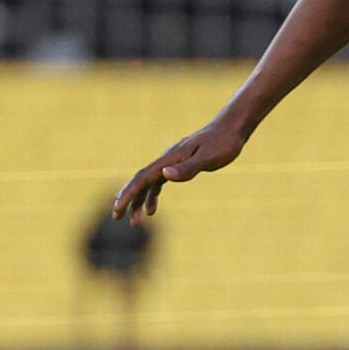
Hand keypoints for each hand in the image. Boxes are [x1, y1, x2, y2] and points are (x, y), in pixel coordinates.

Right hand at [112, 117, 247, 218]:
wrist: (232, 127)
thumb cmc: (223, 142)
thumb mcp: (208, 158)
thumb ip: (188, 168)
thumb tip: (165, 176)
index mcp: (169, 159)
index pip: (142, 178)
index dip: (128, 194)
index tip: (117, 210)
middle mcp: (166, 159)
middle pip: (140, 181)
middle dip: (126, 199)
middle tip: (116, 218)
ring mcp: (172, 162)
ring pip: (148, 183)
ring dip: (139, 201)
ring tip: (135, 222)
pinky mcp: (179, 164)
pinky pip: (158, 182)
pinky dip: (151, 196)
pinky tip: (151, 209)